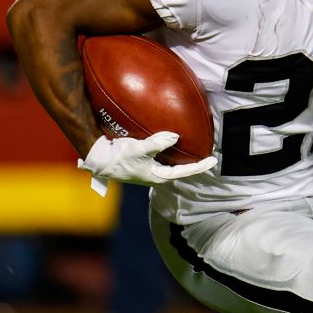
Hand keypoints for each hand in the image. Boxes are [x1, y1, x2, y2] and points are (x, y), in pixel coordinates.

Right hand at [77, 133, 216, 195]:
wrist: (98, 160)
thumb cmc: (118, 157)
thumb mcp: (139, 149)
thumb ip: (158, 143)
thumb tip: (175, 136)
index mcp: (158, 176)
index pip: (184, 172)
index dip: (200, 166)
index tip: (213, 160)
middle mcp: (156, 174)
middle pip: (180, 168)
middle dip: (193, 161)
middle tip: (208, 153)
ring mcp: (149, 169)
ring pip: (172, 162)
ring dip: (182, 156)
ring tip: (194, 146)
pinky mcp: (143, 162)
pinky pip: (162, 156)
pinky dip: (170, 149)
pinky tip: (172, 140)